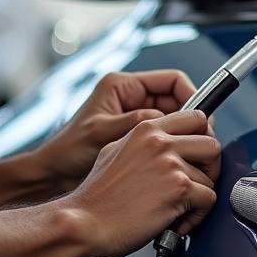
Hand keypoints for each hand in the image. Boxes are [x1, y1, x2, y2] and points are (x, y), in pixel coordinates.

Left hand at [33, 69, 208, 187]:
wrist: (54, 175)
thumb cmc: (69, 151)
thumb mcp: (102, 132)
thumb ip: (134, 123)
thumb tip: (164, 121)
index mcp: (122, 86)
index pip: (172, 81)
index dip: (193, 97)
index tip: (202, 120)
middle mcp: (131, 98)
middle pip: (177, 103)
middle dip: (191, 122)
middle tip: (202, 144)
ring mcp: (134, 118)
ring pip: (174, 123)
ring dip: (183, 138)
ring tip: (191, 157)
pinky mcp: (136, 137)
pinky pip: (164, 138)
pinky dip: (173, 150)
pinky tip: (176, 164)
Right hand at [67, 110, 219, 256]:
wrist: (85, 221)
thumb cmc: (97, 195)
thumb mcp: (115, 151)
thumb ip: (143, 142)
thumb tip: (167, 144)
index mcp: (145, 129)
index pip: (195, 117)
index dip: (202, 137)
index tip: (198, 155)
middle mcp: (160, 142)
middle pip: (212, 144)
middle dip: (209, 167)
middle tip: (195, 183)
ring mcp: (170, 164)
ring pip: (210, 178)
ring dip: (198, 197)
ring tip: (178, 208)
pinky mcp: (179, 189)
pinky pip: (208, 199)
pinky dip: (197, 215)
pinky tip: (178, 220)